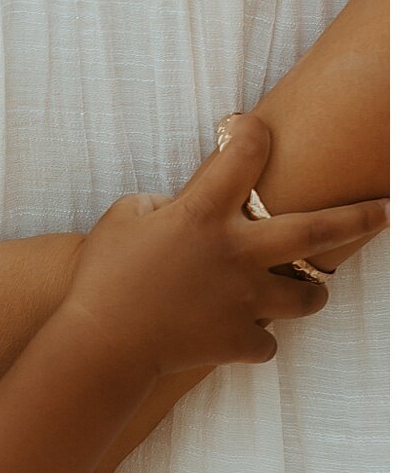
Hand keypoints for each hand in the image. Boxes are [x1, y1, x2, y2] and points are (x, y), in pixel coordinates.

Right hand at [63, 112, 384, 376]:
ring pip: (308, 299)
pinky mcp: (236, 341)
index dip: (251, 132)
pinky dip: (255, 340)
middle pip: (319, 230)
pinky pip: (266, 345)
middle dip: (362, 216)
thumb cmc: (103, 278)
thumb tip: (178, 206)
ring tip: (306, 291)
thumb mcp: (122, 219)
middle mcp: (237, 253)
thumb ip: (159, 204)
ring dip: (311, 294)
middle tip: (389, 209)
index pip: (246, 152)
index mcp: (204, 213)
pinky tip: (239, 335)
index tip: (248, 127)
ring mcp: (243, 300)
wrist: (101, 345)